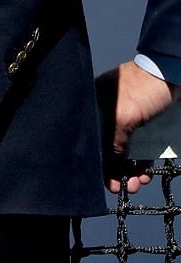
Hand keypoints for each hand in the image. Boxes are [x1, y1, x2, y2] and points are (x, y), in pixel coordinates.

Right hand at [98, 62, 176, 193]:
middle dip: (113, 169)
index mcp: (94, 105)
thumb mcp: (124, 117)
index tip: (103, 180)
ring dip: (129, 170)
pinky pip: (140, 148)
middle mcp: (108, 113)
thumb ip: (113, 141)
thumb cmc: (145, 88)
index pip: (90, 138)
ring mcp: (128, 119)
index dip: (95, 160)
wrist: (176, 74)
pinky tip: (144, 173)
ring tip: (136, 184)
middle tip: (120, 187)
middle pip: (106, 147)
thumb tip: (108, 163)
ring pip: (124, 150)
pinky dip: (141, 162)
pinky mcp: (146, 125)